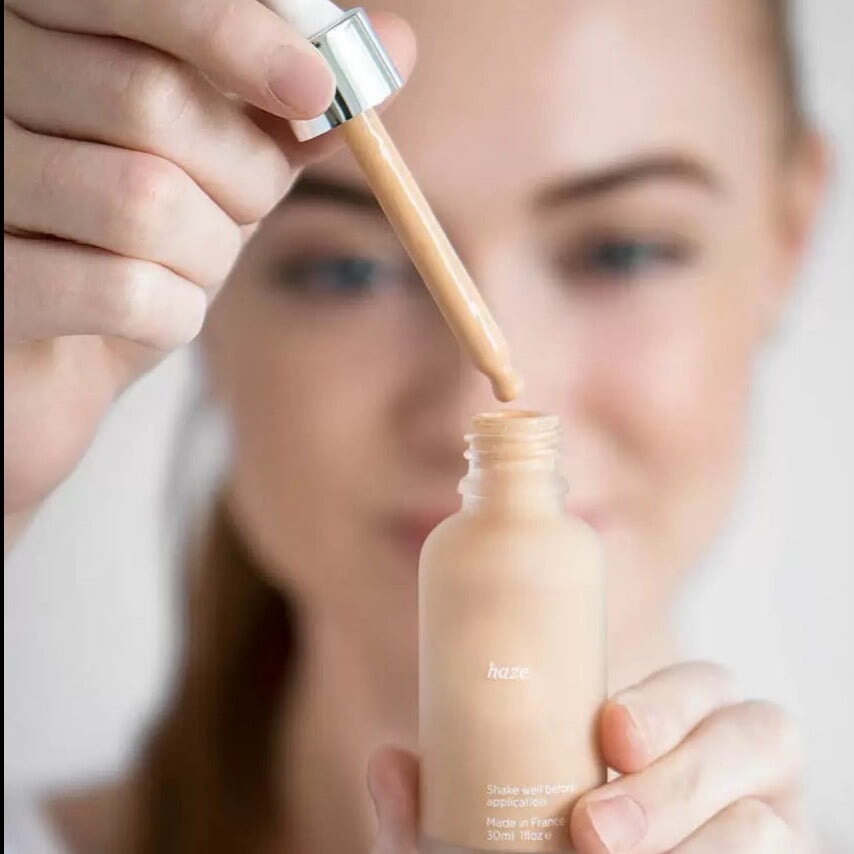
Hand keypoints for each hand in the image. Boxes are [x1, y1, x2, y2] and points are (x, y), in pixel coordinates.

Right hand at [3, 0, 415, 548]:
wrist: (50, 356)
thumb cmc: (131, 238)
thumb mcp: (216, 157)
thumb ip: (287, 99)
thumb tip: (394, 45)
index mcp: (37, 25)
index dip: (235, 30)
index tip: (318, 91)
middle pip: (150, 100)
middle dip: (240, 172)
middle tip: (243, 204)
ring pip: (143, 201)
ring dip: (208, 251)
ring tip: (189, 264)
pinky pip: (123, 293)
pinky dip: (174, 314)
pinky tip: (152, 313)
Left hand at [370, 663, 810, 852]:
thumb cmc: (545, 849)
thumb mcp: (491, 830)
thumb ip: (442, 804)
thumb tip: (386, 759)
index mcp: (676, 726)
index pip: (698, 685)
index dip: (666, 701)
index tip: (609, 732)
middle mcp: (733, 761)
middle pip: (753, 731)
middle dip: (678, 774)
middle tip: (594, 826)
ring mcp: (765, 819)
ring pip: (769, 816)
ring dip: (699, 839)